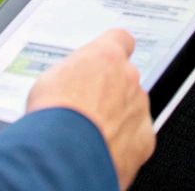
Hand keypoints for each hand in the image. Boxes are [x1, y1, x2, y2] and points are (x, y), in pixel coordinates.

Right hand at [25, 29, 153, 187]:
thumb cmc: (53, 115)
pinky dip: (123, 146)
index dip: (113, 52)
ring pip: (132, 110)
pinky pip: (137, 139)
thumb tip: (69, 81)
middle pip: (125, 80)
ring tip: (88, 136)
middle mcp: (129, 78)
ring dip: (116, 120)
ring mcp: (139, 108)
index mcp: (107, 56)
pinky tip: (101, 151)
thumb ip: (73, 74)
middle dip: (109, 93)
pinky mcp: (144, 139)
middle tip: (85, 110)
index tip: (106, 61)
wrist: (63, 154)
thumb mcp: (50, 80)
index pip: (120, 40)